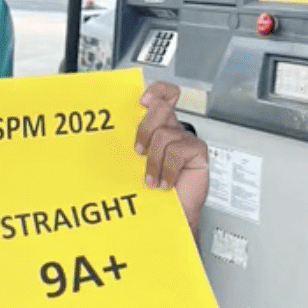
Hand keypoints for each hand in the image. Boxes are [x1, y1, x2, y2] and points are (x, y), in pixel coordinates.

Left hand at [134, 80, 208, 233]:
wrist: (168, 216)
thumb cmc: (151, 192)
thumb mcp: (135, 162)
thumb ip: (133, 144)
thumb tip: (110, 132)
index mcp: (159, 126)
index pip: (163, 95)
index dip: (156, 91)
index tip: (141, 101)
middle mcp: (173, 130)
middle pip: (161, 108)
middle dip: (145, 128)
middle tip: (138, 151)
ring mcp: (186, 140)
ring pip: (164, 134)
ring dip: (153, 161)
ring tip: (151, 179)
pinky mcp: (197, 152)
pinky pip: (177, 151)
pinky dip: (167, 170)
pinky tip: (166, 183)